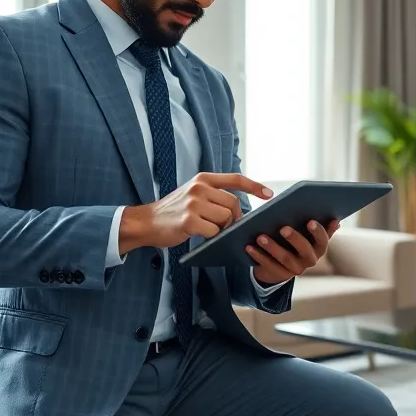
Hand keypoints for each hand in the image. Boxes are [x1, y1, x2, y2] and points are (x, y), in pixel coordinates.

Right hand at [120, 172, 271, 252]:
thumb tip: (239, 209)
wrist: (146, 222)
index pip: (235, 179)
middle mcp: (199, 187)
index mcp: (202, 179)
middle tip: (226, 227)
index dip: (254, 186)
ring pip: (226, 218)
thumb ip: (214, 195)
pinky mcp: (189, 220)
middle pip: (233, 203)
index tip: (269, 194)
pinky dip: (211, 236)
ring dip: (222, 228)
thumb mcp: (193, 194)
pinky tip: (200, 235)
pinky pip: (214, 231)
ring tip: (208, 229)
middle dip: (234, 218)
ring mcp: (194, 203)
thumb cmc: (173, 212)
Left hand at [247, 219, 340, 283]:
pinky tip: (249, 247)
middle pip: (305, 250)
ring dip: (272, 247)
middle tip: (283, 228)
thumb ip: (318, 226)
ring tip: (260, 236)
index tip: (310, 221)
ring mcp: (296, 269)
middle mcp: (310, 260)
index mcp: (319, 247)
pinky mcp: (280, 275)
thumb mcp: (306, 232)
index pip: (323, 240)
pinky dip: (259, 256)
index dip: (318, 231)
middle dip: (294, 238)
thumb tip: (335, 219)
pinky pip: (270, 266)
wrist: (282, 262)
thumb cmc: (296, 239)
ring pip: (285, 259)